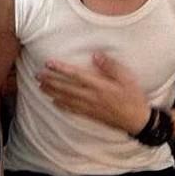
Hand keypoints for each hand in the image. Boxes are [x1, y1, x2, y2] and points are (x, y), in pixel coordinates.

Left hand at [36, 52, 150, 133]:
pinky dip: (61, 105)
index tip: (49, 63)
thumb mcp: (127, 78)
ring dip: (52, 92)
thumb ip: (111, 66)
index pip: (76, 75)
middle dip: (51, 80)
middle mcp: (92, 97)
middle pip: (66, 88)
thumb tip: (96, 55)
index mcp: (100, 86)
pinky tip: (53, 102)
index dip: (61, 69)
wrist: (137, 120)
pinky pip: (72, 110)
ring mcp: (90, 107)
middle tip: (37, 74)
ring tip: (40, 86)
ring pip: (66, 99)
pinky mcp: (91, 115)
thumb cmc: (134, 97)